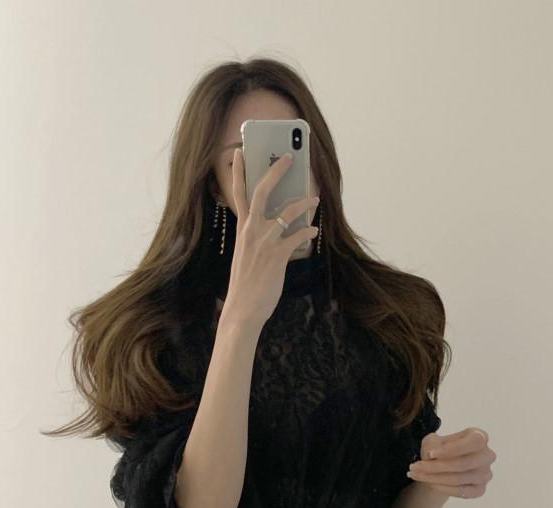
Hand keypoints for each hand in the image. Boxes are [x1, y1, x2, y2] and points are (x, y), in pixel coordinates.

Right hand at [222, 149, 319, 333]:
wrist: (243, 310)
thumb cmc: (245, 284)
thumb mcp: (246, 255)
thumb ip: (256, 236)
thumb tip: (276, 223)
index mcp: (242, 229)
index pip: (238, 194)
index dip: (239, 172)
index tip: (240, 152)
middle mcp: (251, 231)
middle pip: (262, 192)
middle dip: (275, 172)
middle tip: (288, 157)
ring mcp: (264, 243)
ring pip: (286, 212)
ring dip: (304, 202)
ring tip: (314, 198)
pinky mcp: (277, 257)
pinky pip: (297, 236)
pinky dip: (307, 231)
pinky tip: (313, 229)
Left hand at [408, 426, 495, 498]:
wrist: (444, 468)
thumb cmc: (440, 450)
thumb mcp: (434, 441)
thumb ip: (434, 444)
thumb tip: (432, 456)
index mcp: (480, 437)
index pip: (474, 442)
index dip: (452, 449)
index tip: (430, 454)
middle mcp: (488, 455)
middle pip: (464, 464)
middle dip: (436, 467)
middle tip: (414, 467)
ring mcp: (485, 474)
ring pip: (459, 479)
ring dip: (433, 478)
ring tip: (414, 474)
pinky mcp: (480, 490)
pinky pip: (461, 491)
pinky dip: (443, 488)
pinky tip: (429, 483)